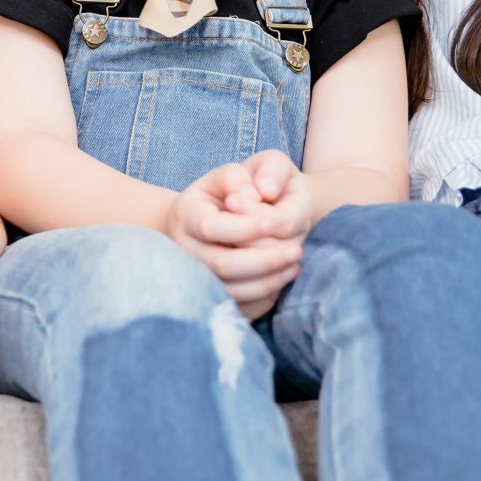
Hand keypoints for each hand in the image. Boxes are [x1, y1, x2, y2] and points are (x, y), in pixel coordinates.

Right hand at [162, 151, 313, 313]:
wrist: (202, 220)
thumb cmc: (224, 193)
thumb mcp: (230, 173)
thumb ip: (240, 176)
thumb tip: (259, 192)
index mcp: (186, 215)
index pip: (211, 227)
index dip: (245, 227)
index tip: (273, 222)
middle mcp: (183, 249)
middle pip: (222, 264)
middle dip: (264, 259)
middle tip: (297, 251)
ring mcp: (193, 276)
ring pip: (230, 291)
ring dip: (267, 281)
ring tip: (294, 265)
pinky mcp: (209, 296)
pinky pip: (236, 307)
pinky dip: (261, 298)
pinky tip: (280, 281)